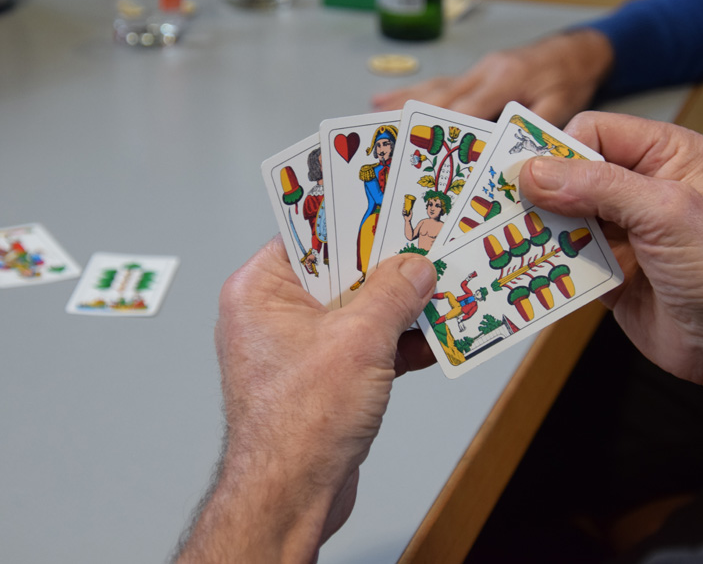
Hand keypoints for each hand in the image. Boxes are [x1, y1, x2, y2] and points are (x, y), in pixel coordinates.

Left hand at [178, 239, 436, 562]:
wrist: (291, 497)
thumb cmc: (296, 426)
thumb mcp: (358, 341)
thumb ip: (392, 294)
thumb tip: (415, 268)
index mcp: (259, 291)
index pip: (310, 234)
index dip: (355, 219)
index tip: (393, 205)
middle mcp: (273, 315)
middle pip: (341, 272)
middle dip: (388, 267)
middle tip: (429, 246)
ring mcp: (299, 349)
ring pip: (358, 311)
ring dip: (401, 308)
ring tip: (443, 291)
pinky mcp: (323, 378)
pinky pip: (365, 346)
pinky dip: (398, 344)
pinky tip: (434, 337)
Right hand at [370, 29, 613, 125]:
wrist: (577, 50)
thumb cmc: (569, 80)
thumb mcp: (563, 105)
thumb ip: (537, 126)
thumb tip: (515, 155)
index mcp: (505, 81)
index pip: (469, 109)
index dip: (444, 128)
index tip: (419, 146)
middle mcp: (484, 73)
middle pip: (441, 98)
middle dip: (410, 117)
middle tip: (383, 137)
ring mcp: (475, 71)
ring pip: (433, 89)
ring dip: (401, 104)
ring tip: (372, 119)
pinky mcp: (472, 74)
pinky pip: (437, 84)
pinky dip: (409, 92)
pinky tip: (383, 100)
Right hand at [517, 112, 702, 393]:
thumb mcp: (665, 214)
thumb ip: (599, 187)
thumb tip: (535, 172)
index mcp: (666, 155)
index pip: (595, 132)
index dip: (559, 150)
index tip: (524, 174)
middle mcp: (641, 187)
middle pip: (571, 173)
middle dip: (539, 190)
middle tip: (501, 204)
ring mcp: (623, 229)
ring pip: (562, 215)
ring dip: (538, 227)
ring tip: (506, 236)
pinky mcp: (607, 268)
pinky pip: (565, 255)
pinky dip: (546, 260)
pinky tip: (524, 265)